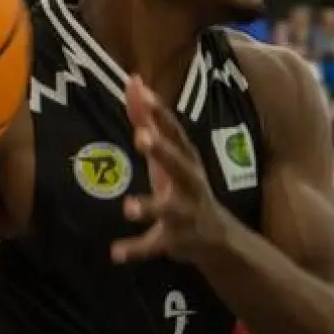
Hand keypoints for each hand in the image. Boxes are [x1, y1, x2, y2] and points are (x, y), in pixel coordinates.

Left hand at [111, 75, 228, 264]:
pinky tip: (116, 253)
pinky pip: (154, 246)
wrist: (218, 238)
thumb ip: (148, 119)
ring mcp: (184, 214)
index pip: (175, 131)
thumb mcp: (168, 153)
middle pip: (179, 165)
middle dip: (163, 152)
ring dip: (149, 206)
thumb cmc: (184, 184)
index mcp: (187, 160)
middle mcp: (190, 184)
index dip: (159, 113)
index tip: (143, 91)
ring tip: (128, 207)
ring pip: (168, 210)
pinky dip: (136, 250)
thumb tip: (133, 81)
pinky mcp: (175, 240)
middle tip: (142, 138)